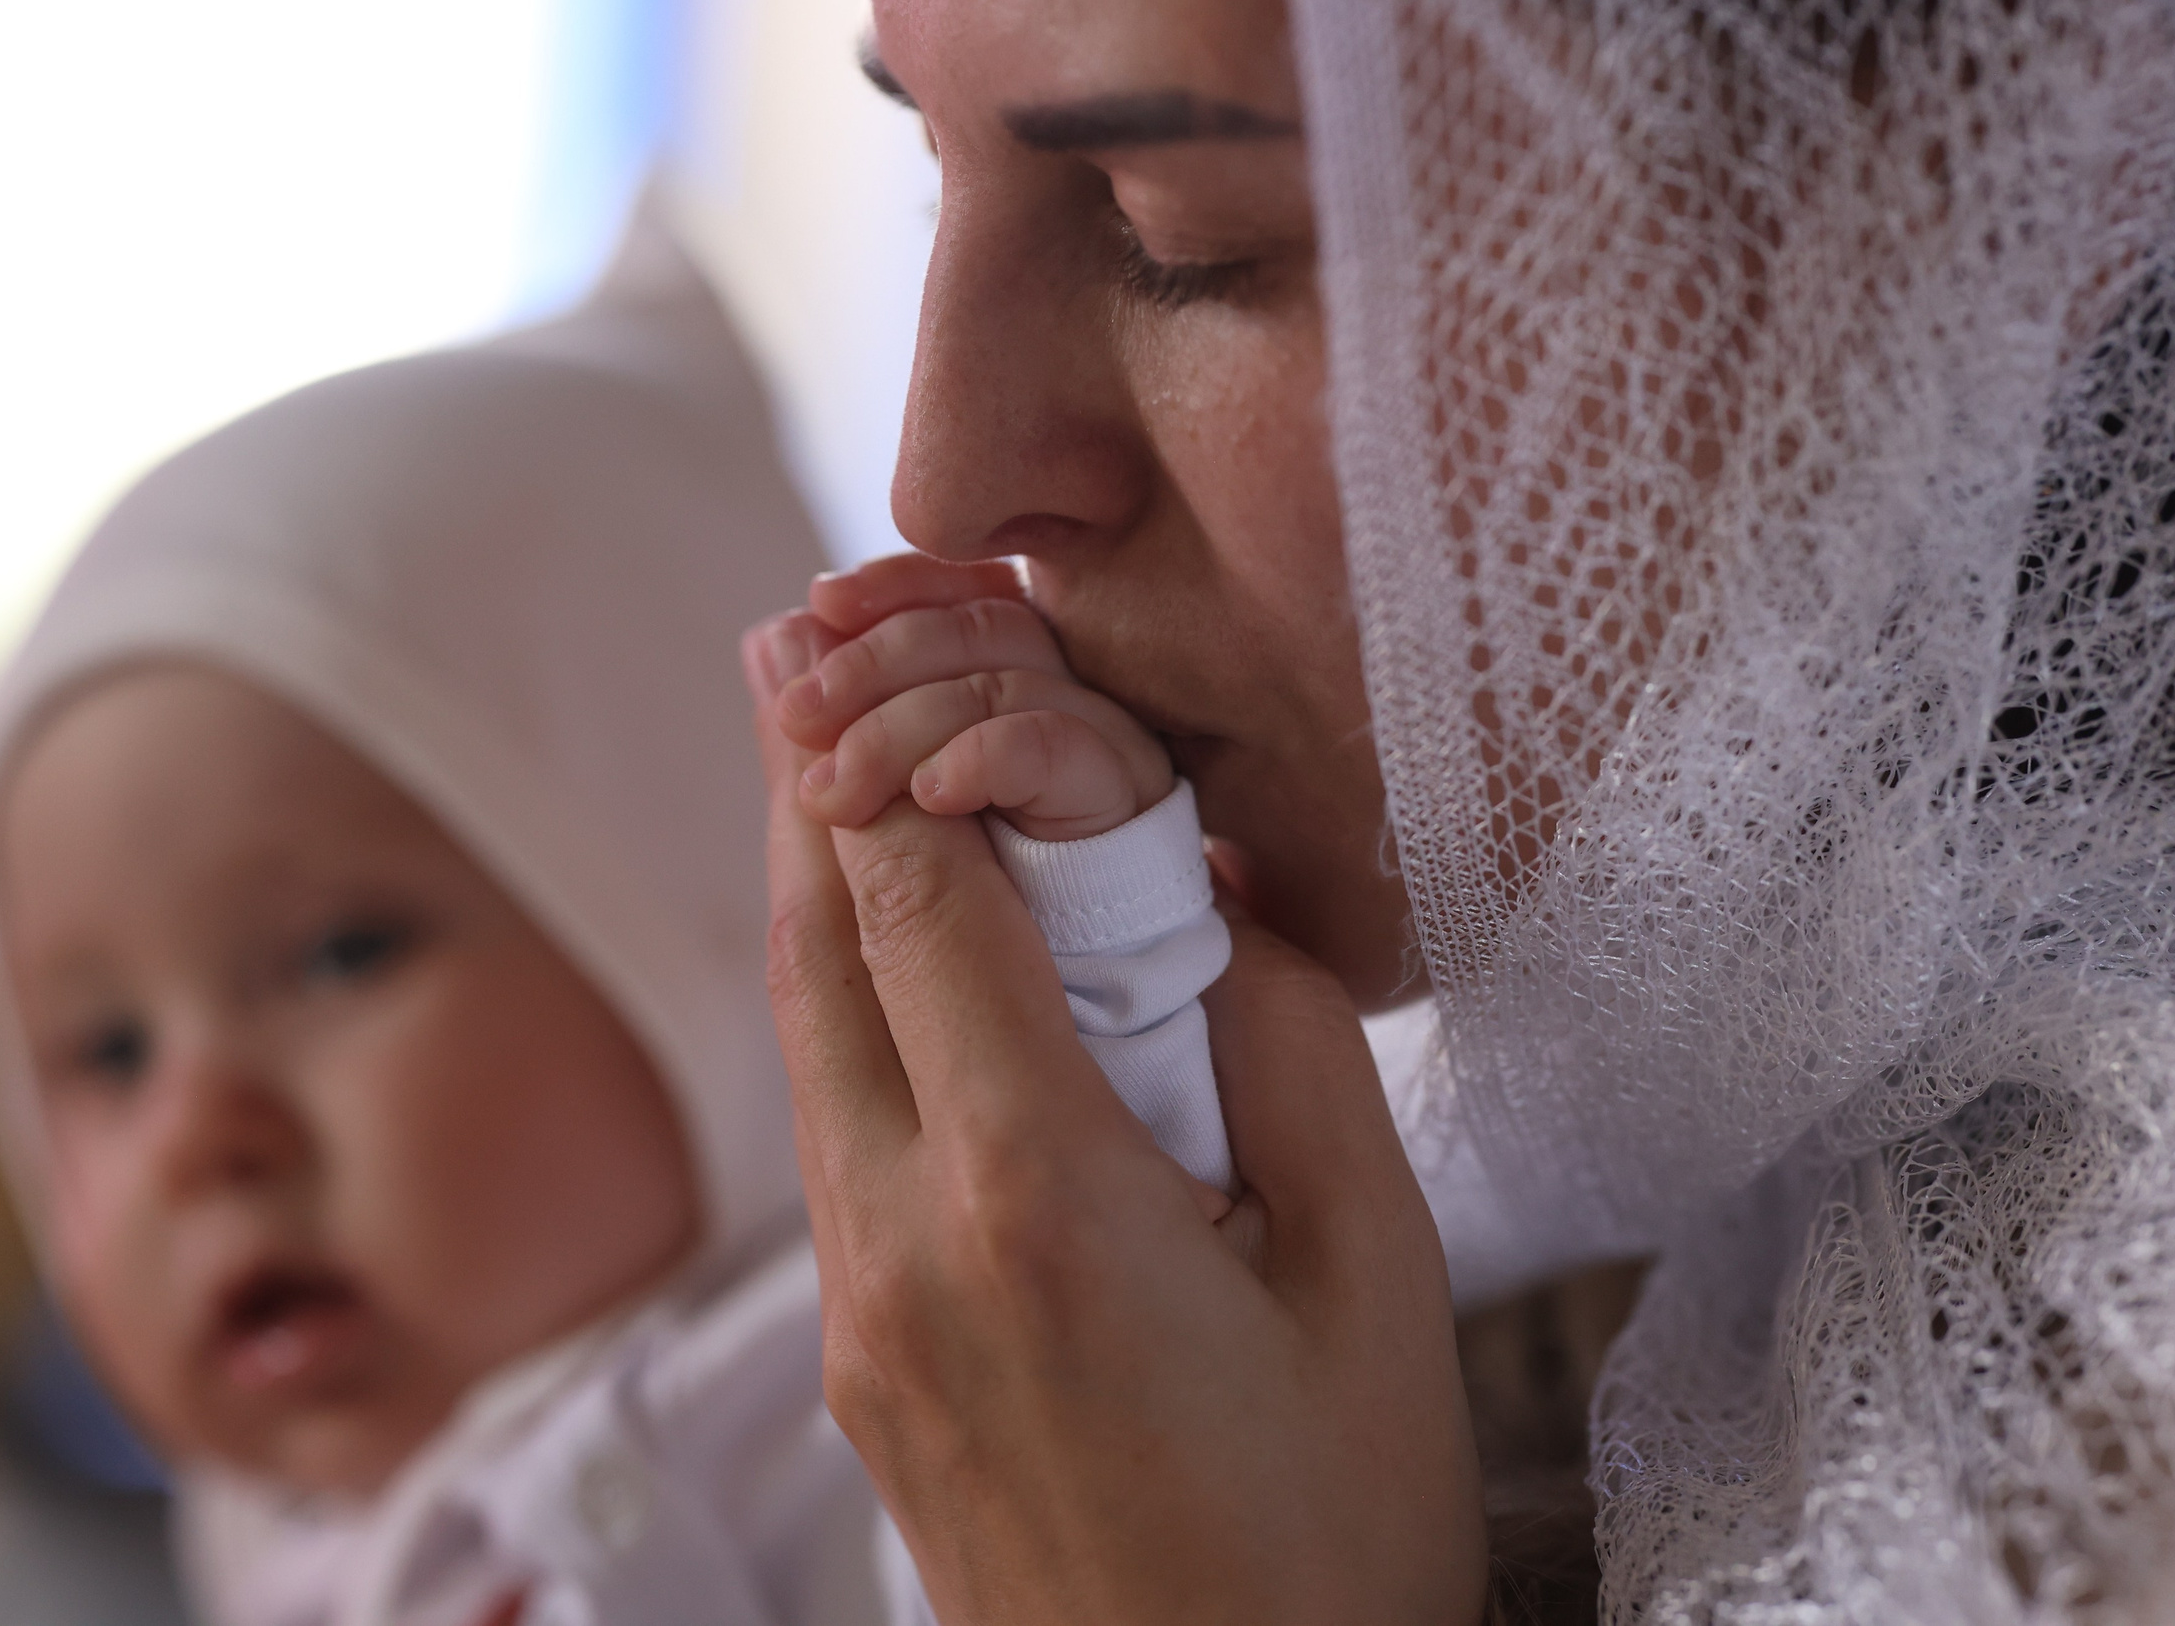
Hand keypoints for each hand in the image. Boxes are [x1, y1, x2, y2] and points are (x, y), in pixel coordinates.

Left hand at [740, 560, 1485, 1625]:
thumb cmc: (1330, 1545)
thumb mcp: (1375, 1280)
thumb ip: (1293, 1053)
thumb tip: (1210, 904)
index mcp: (1041, 1205)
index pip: (919, 907)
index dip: (903, 757)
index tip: (916, 658)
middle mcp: (902, 1248)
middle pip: (814, 951)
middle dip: (808, 777)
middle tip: (798, 639)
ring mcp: (853, 1316)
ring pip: (802, 1042)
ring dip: (813, 888)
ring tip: (815, 751)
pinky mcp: (853, 1365)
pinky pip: (826, 1137)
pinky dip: (843, 1008)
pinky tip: (890, 961)